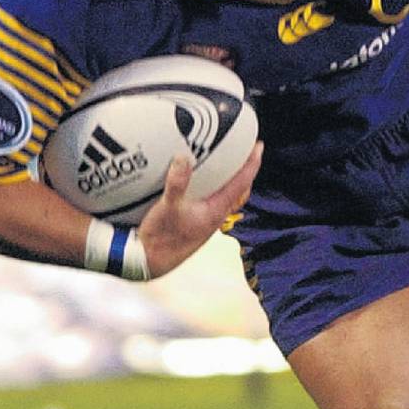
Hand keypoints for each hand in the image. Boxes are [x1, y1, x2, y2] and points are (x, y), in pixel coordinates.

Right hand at [136, 141, 262, 276]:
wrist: (150, 262)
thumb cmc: (161, 239)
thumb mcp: (167, 208)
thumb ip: (177, 184)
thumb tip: (183, 158)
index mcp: (216, 210)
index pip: (241, 183)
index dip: (251, 164)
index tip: (259, 147)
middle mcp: (216, 214)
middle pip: (238, 188)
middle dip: (243, 168)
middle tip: (245, 149)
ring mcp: (206, 219)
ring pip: (225, 194)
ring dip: (228, 177)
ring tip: (226, 160)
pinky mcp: (196, 221)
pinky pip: (211, 198)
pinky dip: (212, 185)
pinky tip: (199, 180)